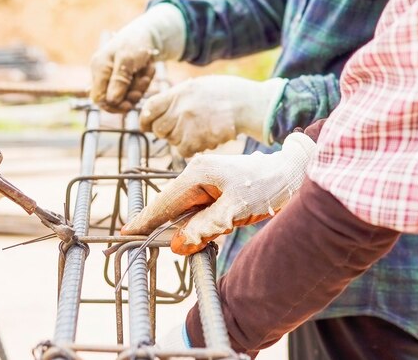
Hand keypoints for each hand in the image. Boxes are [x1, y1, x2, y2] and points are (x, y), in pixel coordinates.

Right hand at [90, 4, 185, 111]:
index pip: (98, 98)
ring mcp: (113, 76)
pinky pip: (133, 90)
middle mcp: (103, 74)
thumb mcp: (127, 60)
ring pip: (125, 96)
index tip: (129, 105)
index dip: (112, 105)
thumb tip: (111, 102)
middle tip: (144, 83)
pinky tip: (148, 70)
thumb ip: (119, 81)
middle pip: (113, 99)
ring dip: (139, 88)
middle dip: (130, 96)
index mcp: (99, 68)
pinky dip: (143, 83)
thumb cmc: (135, 42)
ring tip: (148, 71)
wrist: (149, 32)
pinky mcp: (124, 78)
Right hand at [121, 132, 314, 254]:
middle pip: (170, 205)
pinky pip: (196, 207)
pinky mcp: (214, 185)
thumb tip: (178, 245)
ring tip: (180, 232)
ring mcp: (204, 178)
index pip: (164, 202)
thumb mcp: (236, 210)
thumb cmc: (267, 186)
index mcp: (198, 174)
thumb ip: (205, 227)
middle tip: (142, 239)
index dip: (145, 220)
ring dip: (182, 225)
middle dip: (160, 225)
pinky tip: (200, 228)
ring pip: (184, 208)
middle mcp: (197, 173)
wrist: (292, 172)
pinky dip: (194, 221)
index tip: (125, 234)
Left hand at [139, 75, 285, 156]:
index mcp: (178, 92)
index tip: (147, 125)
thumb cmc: (224, 93)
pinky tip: (202, 139)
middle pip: (158, 129)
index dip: (145, 119)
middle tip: (177, 129)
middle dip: (164, 132)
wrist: (247, 104)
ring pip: (172, 141)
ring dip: (180, 139)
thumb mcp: (196, 86)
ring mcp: (189, 126)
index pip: (149, 109)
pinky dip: (190, 148)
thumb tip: (158, 111)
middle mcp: (180, 109)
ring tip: (196, 131)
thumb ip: (176, 97)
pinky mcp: (199, 140)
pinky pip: (184, 151)